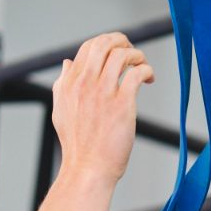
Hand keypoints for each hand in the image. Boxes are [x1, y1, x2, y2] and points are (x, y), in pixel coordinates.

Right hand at [52, 32, 154, 184]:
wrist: (87, 169)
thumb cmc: (77, 146)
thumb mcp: (61, 111)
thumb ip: (63, 85)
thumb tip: (67, 63)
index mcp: (69, 84)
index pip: (88, 47)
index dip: (106, 43)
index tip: (117, 51)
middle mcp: (84, 84)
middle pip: (104, 44)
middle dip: (122, 40)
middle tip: (132, 50)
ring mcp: (103, 93)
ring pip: (122, 55)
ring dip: (137, 55)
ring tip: (142, 65)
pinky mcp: (122, 104)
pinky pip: (137, 74)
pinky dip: (146, 70)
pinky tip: (149, 79)